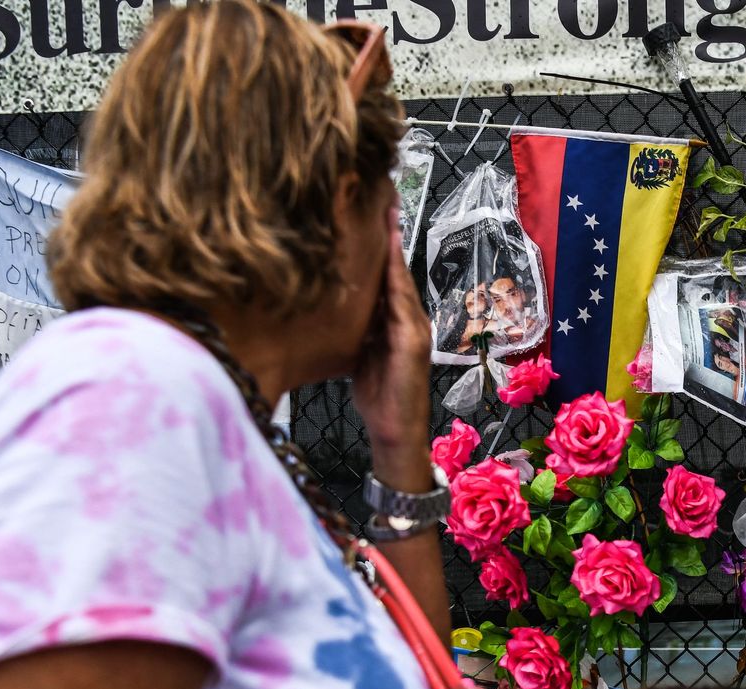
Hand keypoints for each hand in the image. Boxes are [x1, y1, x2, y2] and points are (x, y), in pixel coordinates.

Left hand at [352, 206, 434, 482]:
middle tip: (380, 198)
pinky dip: (396, 278)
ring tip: (386, 216)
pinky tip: (388, 256)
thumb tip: (332, 304)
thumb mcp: (359, 354)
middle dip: (388, 234)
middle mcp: (409, 319)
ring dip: (393, 248)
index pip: (384, 275)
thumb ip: (354, 327)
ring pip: (401, 280)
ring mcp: (414, 329)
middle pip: (395, 269)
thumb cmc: (376, 397)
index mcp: (394, 321)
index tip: (367, 212)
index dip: (378, 244)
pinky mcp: (413, 342)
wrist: (394, 433)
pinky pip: (403, 303)